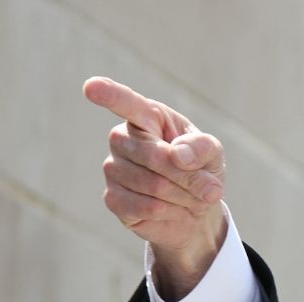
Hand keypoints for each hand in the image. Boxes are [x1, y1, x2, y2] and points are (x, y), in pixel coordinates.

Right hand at [83, 76, 226, 299]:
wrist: (195, 210)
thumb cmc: (200, 169)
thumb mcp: (212, 154)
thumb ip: (202, 148)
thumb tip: (178, 155)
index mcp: (146, 116)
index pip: (125, 102)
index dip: (109, 94)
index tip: (91, 86)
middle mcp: (122, 138)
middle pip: (155, 156)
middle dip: (188, 175)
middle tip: (207, 186)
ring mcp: (113, 168)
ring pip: (154, 186)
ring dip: (184, 196)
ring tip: (189, 196)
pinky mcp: (113, 199)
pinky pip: (147, 208)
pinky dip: (171, 212)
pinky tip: (172, 208)